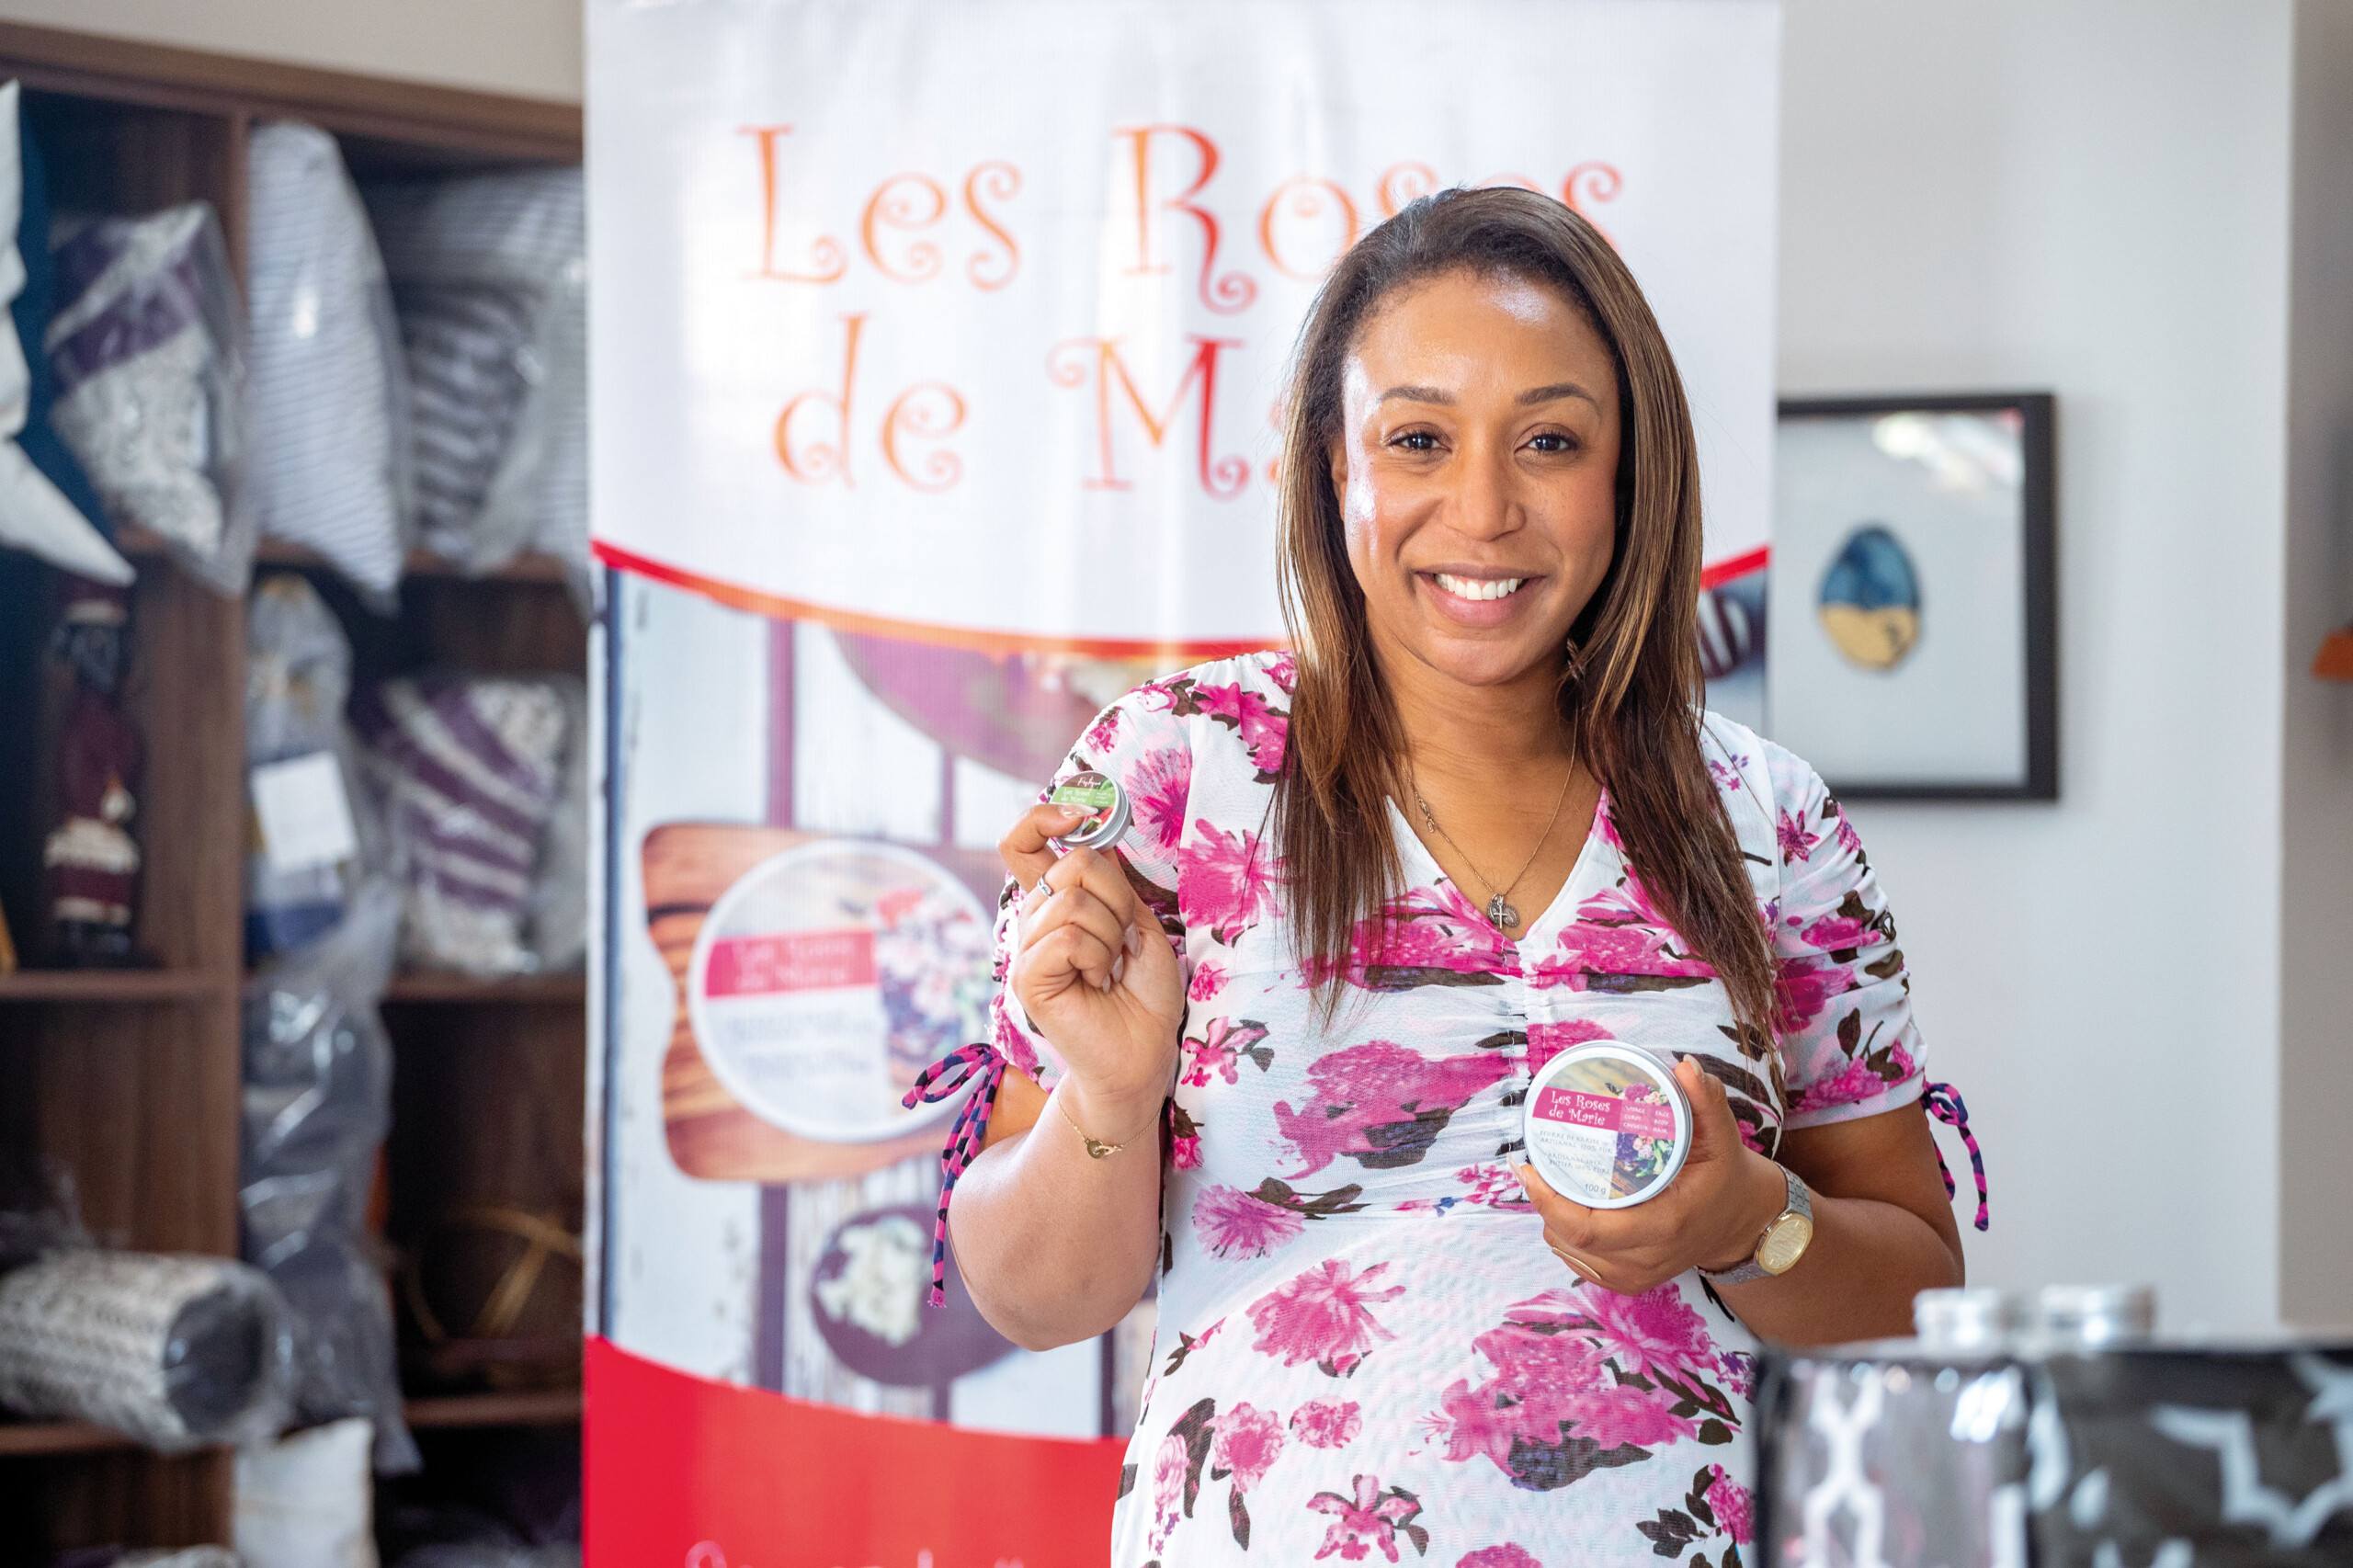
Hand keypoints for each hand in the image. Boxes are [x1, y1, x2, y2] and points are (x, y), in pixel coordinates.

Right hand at [1000, 802, 1184, 1137]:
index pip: (1020, 842)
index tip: (1084, 815)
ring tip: (1109, 968)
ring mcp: (1026, 949)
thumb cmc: (1144, 993)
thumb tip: (1093, 836)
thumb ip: (1111, 881)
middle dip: (1117, 897)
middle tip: (1122, 940)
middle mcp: (1033, 922)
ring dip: (1109, 933)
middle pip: (1071, 862)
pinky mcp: (1028, 978)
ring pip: (1072, 900)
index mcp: (1054, 903)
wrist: (1144, 1051)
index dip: (1044, 817)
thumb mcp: (1138, 922)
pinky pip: (1066, 937)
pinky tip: (1095, 983)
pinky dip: (1096, 956)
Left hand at [1517, 1056, 1787, 1294]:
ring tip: (1545, 1180)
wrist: (1740, 1224)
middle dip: (1541, 1202)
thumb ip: (1707, 1102)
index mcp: (1663, 1225)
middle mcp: (1645, 1258)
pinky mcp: (1627, 1282)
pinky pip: (1578, 1261)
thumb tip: (1685, 1066)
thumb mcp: (1723, 1138)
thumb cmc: (1727, 1177)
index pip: (1585, 1227)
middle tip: (1530, 1164)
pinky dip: (1564, 1235)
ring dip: (1550, 1217)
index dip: (1546, 1201)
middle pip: (1567, 1237)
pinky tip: (1562, 1207)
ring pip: (1566, 1249)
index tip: (1526, 1167)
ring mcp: (1634, 1276)